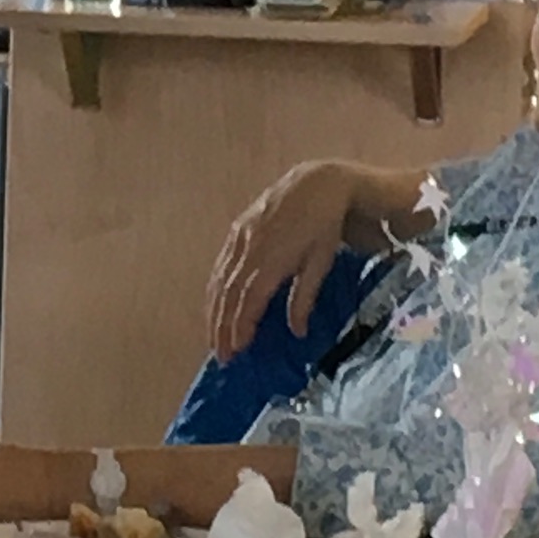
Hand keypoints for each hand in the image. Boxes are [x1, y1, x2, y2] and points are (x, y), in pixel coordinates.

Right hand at [205, 162, 360, 362]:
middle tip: (221, 355)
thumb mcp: (322, 261)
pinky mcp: (237, 229)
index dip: (240, 326)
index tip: (236, 351)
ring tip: (213, 337)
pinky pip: (220, 263)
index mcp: (273, 258)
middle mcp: (251, 247)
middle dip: (222, 326)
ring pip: (219, 279)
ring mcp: (240, 236)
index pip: (249, 299)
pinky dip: (214, 288)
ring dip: (214, 311)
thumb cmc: (325, 225)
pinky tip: (213, 304)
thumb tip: (296, 332)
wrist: (317, 183)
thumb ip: (305, 295)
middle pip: (229, 293)